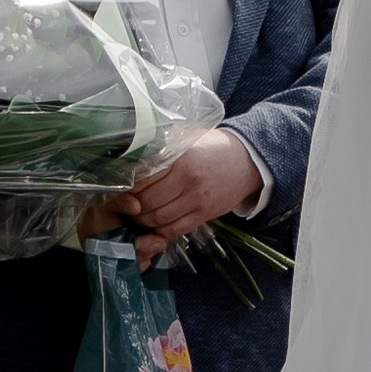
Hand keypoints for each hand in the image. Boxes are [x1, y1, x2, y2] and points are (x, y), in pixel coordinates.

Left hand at [117, 128, 261, 264]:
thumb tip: (134, 156)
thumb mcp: (189, 140)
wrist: (247, 161)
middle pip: (148, 203)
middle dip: (132, 208)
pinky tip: (156, 224)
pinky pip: (176, 230)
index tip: (123, 188)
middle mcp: (189, 181)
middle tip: (127, 205)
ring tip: (139, 215)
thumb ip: (164, 148)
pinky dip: (161, 230)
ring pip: (159, 219)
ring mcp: (198, 200)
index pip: (144, 179)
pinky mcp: (205, 214)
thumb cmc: (214, 148)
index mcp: (182, 160)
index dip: (128, 187)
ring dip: (144, 221)